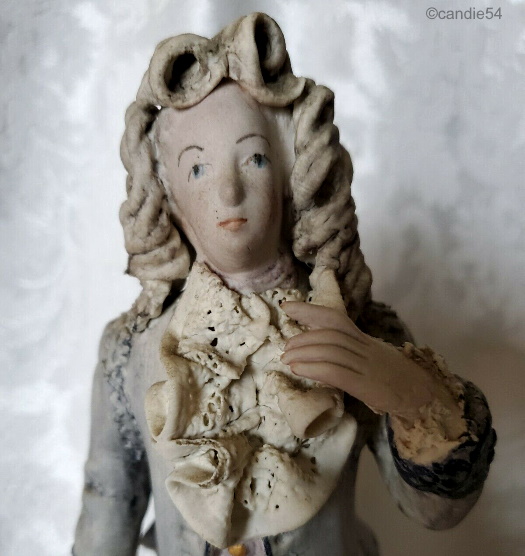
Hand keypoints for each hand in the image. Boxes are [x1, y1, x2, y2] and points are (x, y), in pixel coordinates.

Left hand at [281, 302, 462, 435]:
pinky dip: (313, 369)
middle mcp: (364, 347)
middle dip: (302, 337)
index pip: (334, 318)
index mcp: (364, 339)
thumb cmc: (395, 377)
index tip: (287, 306)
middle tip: (285, 347)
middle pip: (329, 333)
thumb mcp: (372, 356)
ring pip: (330, 350)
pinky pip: (335, 372)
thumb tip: (319, 347)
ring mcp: (366, 365)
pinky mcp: (366, 385)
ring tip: (287, 359)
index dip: (309, 310)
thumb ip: (350, 349)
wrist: (422, 396)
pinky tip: (299, 370)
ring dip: (303, 353)